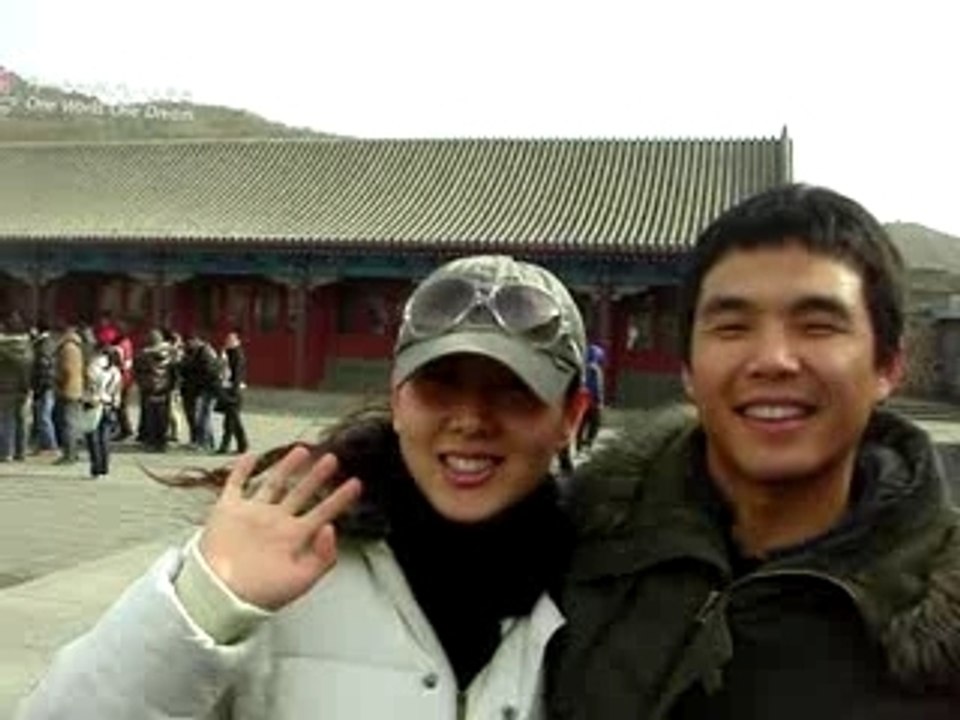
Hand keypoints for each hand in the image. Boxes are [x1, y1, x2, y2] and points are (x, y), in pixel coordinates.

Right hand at [198, 447, 361, 610]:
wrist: (220, 595)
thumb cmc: (259, 594)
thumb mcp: (300, 580)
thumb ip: (322, 557)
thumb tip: (331, 529)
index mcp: (293, 538)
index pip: (322, 512)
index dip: (340, 498)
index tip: (356, 483)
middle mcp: (275, 523)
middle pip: (301, 493)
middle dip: (317, 476)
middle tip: (332, 459)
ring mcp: (253, 515)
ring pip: (274, 484)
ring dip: (287, 467)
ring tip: (302, 450)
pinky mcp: (228, 510)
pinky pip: (236, 484)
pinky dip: (242, 469)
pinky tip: (250, 456)